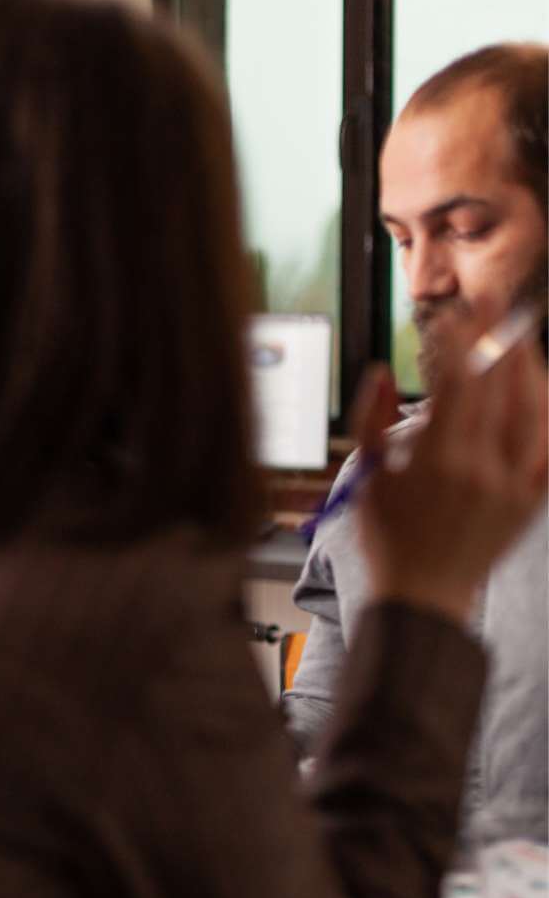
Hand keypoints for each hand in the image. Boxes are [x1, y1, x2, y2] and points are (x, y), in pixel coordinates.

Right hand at [354, 334, 547, 625]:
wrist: (424, 597)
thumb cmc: (388, 540)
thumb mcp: (366, 479)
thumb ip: (372, 421)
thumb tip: (383, 372)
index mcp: (437, 462)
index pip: (457, 383)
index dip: (458, 341)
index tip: (453, 314)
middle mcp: (483, 469)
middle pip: (501, 385)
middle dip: (498, 336)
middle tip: (495, 300)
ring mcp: (514, 485)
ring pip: (535, 410)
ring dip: (529, 367)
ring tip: (518, 338)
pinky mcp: (533, 500)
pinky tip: (541, 389)